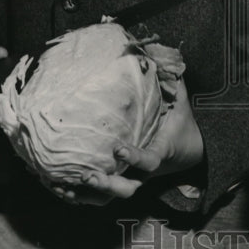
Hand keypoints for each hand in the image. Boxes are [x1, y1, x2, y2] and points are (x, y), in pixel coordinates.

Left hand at [54, 77, 203, 204]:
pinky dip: (80, 194)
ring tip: (64, 186)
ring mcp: (131, 178)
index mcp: (159, 151)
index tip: (118, 149)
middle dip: (107, 185)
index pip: (149, 161)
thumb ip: (171, 81)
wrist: (189, 151)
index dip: (135, 158)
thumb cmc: (179, 123)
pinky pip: (100, 194)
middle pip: (126, 188)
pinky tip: (59, 187)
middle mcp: (143, 171)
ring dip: (87, 194)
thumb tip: (155, 52)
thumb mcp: (180, 101)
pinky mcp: (120, 180)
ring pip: (110, 196)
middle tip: (87, 175)